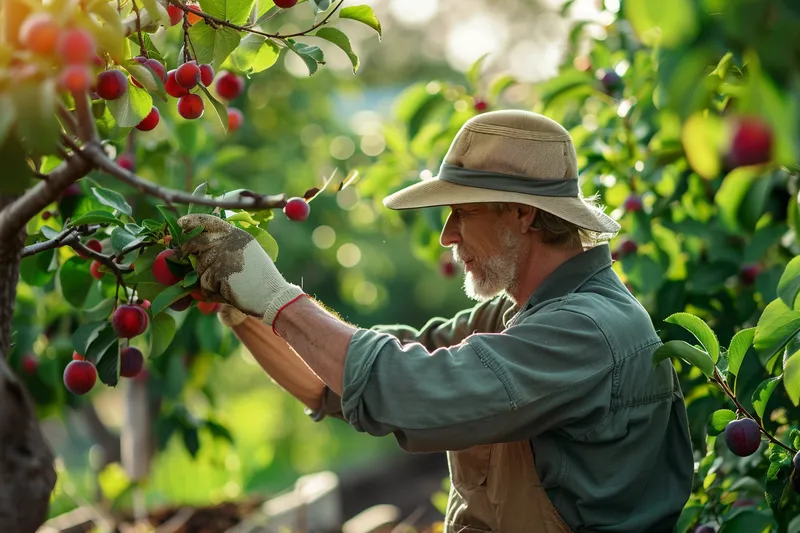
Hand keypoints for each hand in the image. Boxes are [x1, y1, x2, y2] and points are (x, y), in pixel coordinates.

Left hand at [177, 214, 304, 322]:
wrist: (272, 295)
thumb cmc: (260, 278)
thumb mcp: (246, 252)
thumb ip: (226, 245)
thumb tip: (197, 247)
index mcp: (237, 234)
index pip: (210, 221)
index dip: (193, 221)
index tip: (182, 224)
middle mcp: (229, 242)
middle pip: (198, 242)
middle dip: (188, 250)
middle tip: (184, 255)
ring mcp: (223, 256)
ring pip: (199, 266)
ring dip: (207, 277)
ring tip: (226, 283)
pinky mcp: (219, 273)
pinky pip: (204, 283)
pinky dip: (211, 290)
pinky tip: (227, 291)